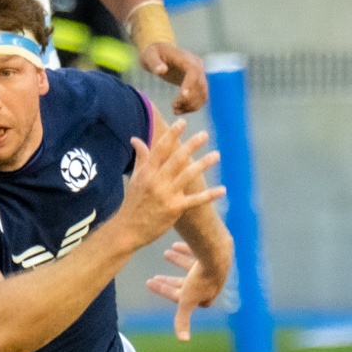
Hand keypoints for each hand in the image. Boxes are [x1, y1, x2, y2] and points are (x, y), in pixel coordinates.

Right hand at [119, 121, 222, 253]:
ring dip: (204, 163)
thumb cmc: (133, 203)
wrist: (128, 229)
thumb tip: (136, 139)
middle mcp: (157, 181)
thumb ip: (140, 158)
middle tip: (204, 134)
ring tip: (216, 155)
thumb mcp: (135, 178)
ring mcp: (167, 195)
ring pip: (189, 174)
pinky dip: (210, 195)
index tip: (182, 122)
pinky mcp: (175, 209)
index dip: (172, 134)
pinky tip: (222, 190)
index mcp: (147, 172)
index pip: (161, 148)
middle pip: (177, 158)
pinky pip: (196, 200)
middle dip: (192, 144)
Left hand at [139, 43, 207, 113]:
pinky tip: (179, 110)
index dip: (190, 83)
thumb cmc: (153, 53)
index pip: (194, 71)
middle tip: (173, 106)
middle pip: (200, 85)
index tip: (183, 96)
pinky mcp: (196, 84)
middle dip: (189, 99)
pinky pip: (200, 99)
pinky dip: (191, 107)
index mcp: (186, 58)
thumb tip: (162, 70)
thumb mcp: (150, 56)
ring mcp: (199, 76)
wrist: (159, 54)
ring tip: (174, 109)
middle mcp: (197, 66)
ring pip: (202, 95)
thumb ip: (155, 63)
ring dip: (191, 106)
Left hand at [146, 240, 230, 341]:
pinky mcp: (214, 253)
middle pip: (185, 284)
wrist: (215, 253)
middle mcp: (210, 283)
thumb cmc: (200, 279)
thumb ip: (183, 319)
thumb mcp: (187, 300)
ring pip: (191, 267)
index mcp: (204, 296)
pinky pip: (198, 252)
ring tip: (165, 253)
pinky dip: (186, 250)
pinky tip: (175, 245)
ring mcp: (213, 267)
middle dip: (169, 281)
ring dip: (177, 261)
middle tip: (154, 277)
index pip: (180, 297)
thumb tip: (184, 341)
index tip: (149, 282)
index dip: (164, 291)